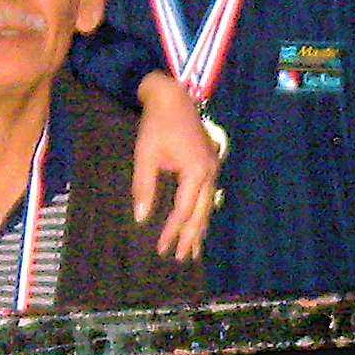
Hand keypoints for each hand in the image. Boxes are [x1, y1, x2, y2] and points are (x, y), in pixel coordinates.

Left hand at [132, 72, 219, 259]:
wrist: (172, 96)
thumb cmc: (156, 124)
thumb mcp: (145, 155)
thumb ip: (144, 187)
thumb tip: (141, 217)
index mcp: (196, 171)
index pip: (184, 210)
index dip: (172, 231)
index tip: (162, 249)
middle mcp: (210, 172)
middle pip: (202, 213)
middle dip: (192, 237)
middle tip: (182, 258)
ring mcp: (213, 168)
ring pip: (208, 206)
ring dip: (200, 228)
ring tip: (195, 250)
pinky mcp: (210, 164)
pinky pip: (208, 196)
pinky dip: (202, 213)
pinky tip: (198, 223)